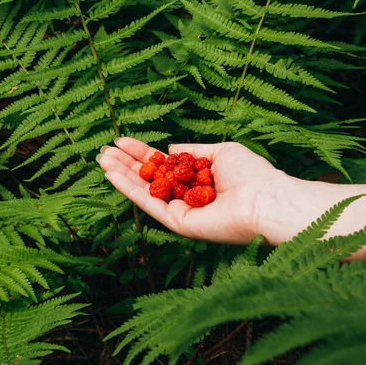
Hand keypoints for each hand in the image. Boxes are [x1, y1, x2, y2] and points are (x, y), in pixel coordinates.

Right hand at [97, 137, 285, 244]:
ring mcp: (180, 211)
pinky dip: (128, 189)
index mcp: (196, 180)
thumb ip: (192, 152)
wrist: (264, 200)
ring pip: (144, 192)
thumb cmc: (251, 175)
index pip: (163, 165)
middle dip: (126, 164)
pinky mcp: (177, 223)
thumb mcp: (219, 152)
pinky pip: (148, 204)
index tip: (123, 141)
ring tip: (101, 158)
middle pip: (149, 179)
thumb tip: (169, 148)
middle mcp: (186, 197)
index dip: (142, 153)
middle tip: (105, 150)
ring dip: (121, 175)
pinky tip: (112, 174)